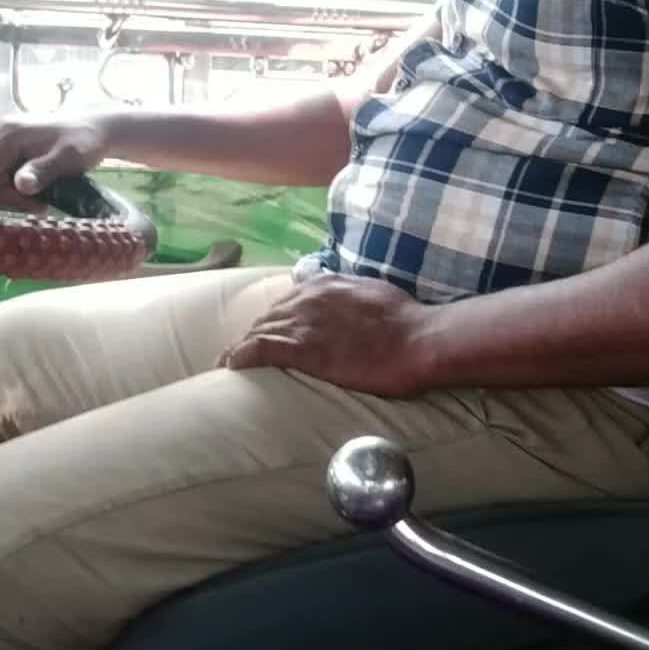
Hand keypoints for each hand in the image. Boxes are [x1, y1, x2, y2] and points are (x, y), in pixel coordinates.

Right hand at [0, 113, 112, 207]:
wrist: (93, 128)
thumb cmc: (83, 143)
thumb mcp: (67, 159)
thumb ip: (43, 171)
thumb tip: (21, 185)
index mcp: (6, 135)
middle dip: (3, 198)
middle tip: (36, 208)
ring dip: (7, 193)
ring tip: (38, 201)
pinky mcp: (3, 141)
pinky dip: (8, 184)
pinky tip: (32, 190)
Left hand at [221, 277, 433, 397]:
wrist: (418, 340)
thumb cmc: (406, 323)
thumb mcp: (374, 295)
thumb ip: (351, 298)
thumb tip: (347, 307)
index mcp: (326, 284)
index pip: (288, 301)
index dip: (276, 320)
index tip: (270, 333)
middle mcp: (308, 297)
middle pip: (269, 316)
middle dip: (256, 333)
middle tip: (246, 353)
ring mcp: (304, 321)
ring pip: (259, 331)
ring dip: (243, 347)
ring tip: (231, 362)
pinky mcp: (302, 349)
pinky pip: (259, 349)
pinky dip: (240, 356)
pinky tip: (231, 365)